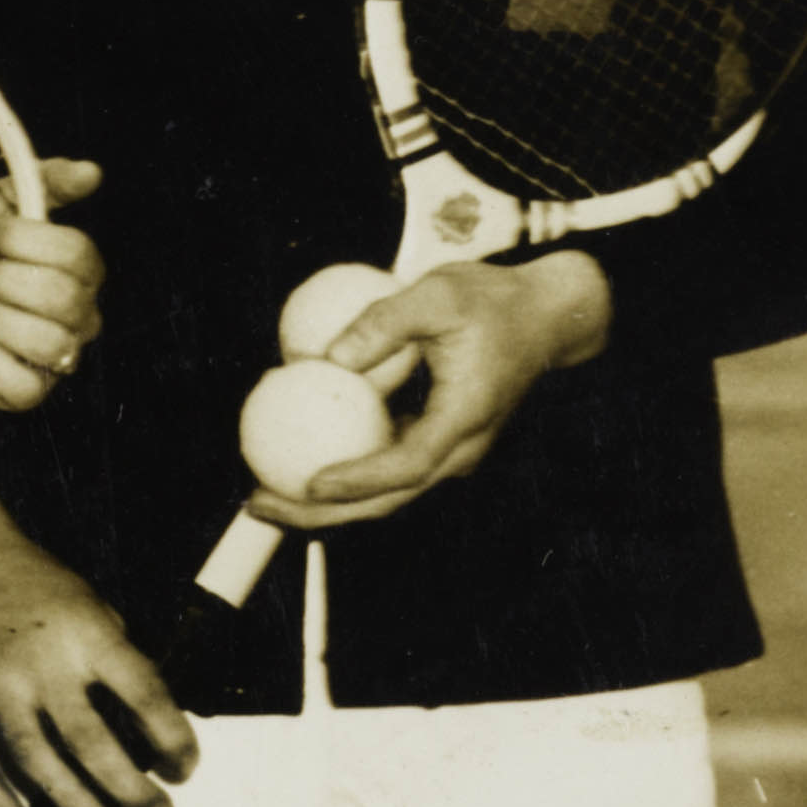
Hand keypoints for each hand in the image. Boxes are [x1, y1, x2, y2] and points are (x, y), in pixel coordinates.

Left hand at [0, 156, 107, 418]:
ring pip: (49, 342)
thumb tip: (91, 172)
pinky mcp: (25, 392)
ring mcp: (55, 356)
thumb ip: (39, 183)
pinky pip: (26, 388)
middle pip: (62, 297)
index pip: (77, 253)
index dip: (21, 240)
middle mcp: (79, 314)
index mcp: (77, 269)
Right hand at [0, 476, 198, 806]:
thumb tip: (143, 728)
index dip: (172, 737)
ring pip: (37, 764)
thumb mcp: (95, 608)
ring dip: (75, 806)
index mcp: (86, 636)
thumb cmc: (39, 588)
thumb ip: (116, 661)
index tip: (185, 767)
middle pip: (91, 743)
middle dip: (130, 790)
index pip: (142, 694)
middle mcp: (40, 667)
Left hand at [261, 250, 610, 525]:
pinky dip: (340, 473)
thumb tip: (328, 355)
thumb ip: (385, 321)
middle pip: (386, 500)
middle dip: (320, 515)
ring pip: (382, 494)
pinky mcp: (435, 443)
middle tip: (258, 504)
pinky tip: (291, 460)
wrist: (548, 316)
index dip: (359, 481)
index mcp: (464, 418)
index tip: (311, 484)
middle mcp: (459, 449)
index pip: (408, 465)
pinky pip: (383, 469)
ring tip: (261, 497)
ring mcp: (448, 452)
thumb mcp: (439, 291)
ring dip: (323, 505)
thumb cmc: (494, 299)